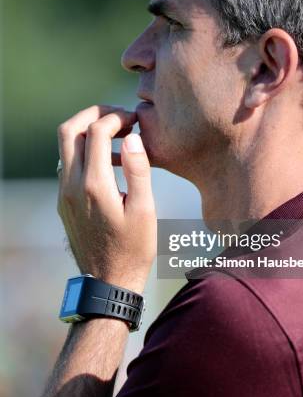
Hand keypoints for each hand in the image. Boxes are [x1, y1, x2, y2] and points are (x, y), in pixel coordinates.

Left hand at [57, 105, 155, 293]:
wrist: (107, 282)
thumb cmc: (133, 249)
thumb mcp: (145, 210)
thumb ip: (138, 170)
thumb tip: (132, 138)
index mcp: (94, 185)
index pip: (97, 131)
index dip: (116, 118)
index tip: (134, 121)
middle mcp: (71, 185)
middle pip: (69, 130)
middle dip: (93, 114)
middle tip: (119, 116)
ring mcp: (64, 193)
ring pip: (65, 146)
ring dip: (87, 131)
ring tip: (116, 136)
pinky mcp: (63, 201)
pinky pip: (68, 164)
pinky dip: (84, 151)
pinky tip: (108, 161)